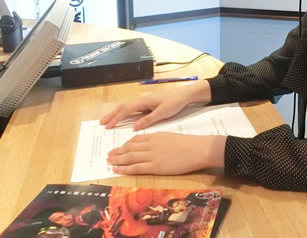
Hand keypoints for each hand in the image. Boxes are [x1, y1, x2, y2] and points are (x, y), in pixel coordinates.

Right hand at [100, 81, 210, 129]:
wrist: (185, 95)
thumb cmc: (175, 103)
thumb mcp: (163, 113)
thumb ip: (148, 119)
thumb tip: (133, 127)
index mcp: (144, 101)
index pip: (126, 110)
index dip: (116, 118)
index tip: (107, 126)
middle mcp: (142, 100)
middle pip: (123, 106)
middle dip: (112, 114)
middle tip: (101, 123)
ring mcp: (145, 101)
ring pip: (127, 106)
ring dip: (117, 113)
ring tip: (108, 120)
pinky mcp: (148, 104)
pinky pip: (133, 108)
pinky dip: (124, 112)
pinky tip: (123, 118)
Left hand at [107, 132, 225, 174]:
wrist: (197, 149)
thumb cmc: (188, 143)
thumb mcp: (170, 137)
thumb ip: (158, 140)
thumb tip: (150, 144)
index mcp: (155, 136)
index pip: (135, 139)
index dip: (125, 144)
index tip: (119, 148)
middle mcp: (151, 144)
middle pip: (129, 148)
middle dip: (117, 151)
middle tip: (108, 154)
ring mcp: (152, 155)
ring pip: (130, 157)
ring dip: (117, 159)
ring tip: (109, 161)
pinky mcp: (155, 166)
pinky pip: (136, 167)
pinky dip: (124, 168)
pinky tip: (117, 169)